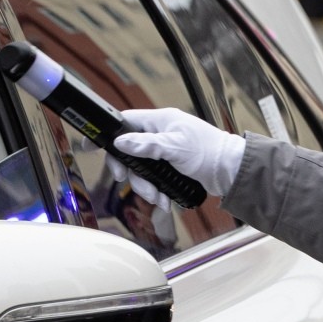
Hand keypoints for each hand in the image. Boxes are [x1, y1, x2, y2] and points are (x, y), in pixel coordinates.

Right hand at [111, 108, 244, 205]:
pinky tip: (164, 200)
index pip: (125, 121)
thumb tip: (121, 142)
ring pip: (140, 169)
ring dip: (145, 186)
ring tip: (157, 198)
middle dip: (129, 171)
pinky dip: (155, 191)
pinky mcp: (170, 167)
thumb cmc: (208, 152)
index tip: (91, 145)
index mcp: (160, 121)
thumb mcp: (175, 147)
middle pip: (128, 151)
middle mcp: (159, 134)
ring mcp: (164, 151)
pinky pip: (153, 179)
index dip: (107, 132)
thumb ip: (147, 145)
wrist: (231, 171)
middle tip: (125, 181)